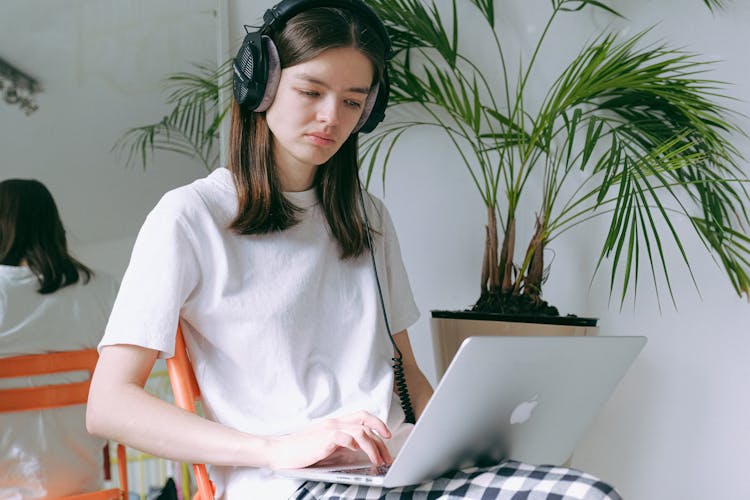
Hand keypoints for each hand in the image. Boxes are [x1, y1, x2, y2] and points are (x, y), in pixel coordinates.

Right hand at [267, 411, 392, 469]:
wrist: (280, 451)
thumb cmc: (301, 450)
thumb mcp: (326, 444)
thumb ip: (342, 443)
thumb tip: (360, 450)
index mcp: (336, 423)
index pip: (363, 416)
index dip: (378, 424)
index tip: (387, 436)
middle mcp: (335, 423)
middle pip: (366, 424)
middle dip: (381, 441)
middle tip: (387, 456)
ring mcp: (329, 429)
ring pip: (360, 432)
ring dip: (373, 447)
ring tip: (377, 460)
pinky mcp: (323, 439)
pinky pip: (344, 437)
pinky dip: (354, 444)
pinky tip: (357, 452)